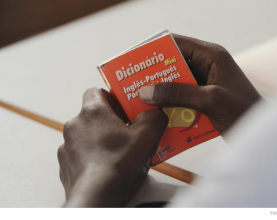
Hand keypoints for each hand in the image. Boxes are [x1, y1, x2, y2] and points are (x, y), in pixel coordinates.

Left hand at [58, 88, 167, 206]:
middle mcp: (75, 125)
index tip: (124, 109)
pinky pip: (80, 153)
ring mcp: (67, 146)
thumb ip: (154, 118)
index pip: (96, 91)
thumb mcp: (147, 137)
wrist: (97, 198)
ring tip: (118, 152)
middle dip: (110, 122)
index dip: (112, 98)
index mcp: (93, 112)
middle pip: (94, 115)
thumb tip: (154, 114)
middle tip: (126, 132)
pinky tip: (106, 165)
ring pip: (87, 135)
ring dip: (100, 140)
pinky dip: (92, 156)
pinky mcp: (66, 164)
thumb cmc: (118, 167)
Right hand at [139, 34, 261, 133]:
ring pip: (176, 82)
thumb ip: (178, 94)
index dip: (156, 50)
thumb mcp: (210, 100)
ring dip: (161, 91)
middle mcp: (207, 65)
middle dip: (155, 74)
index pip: (178, 44)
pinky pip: (181, 96)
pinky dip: (170, 102)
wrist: (261, 135)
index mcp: (212, 56)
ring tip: (141, 99)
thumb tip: (147, 92)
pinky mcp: (203, 98)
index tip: (136, 59)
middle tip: (134, 83)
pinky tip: (158, 112)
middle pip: (174, 64)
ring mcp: (205, 83)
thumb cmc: (244, 112)